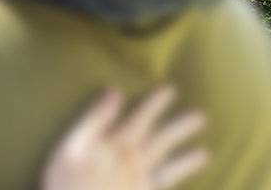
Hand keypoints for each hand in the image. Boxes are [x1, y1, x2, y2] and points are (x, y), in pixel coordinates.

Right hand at [42, 87, 207, 189]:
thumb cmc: (66, 180)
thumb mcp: (72, 144)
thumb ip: (95, 119)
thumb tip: (114, 92)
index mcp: (117, 145)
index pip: (141, 119)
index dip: (156, 105)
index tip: (171, 90)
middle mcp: (134, 164)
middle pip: (162, 142)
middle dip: (180, 128)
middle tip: (201, 118)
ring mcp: (140, 184)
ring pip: (169, 168)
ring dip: (187, 161)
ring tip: (204, 154)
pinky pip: (164, 189)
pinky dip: (177, 186)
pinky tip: (183, 187)